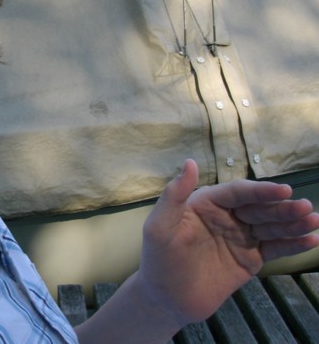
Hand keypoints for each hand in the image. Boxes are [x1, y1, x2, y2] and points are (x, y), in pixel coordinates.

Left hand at [138, 159, 318, 324]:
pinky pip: (275, 248)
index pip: (238, 192)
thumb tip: (190, 162)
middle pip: (259, 208)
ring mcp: (240, 237)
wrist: (167, 299)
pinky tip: (311, 240)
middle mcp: (226, 216)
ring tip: (314, 220)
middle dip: (282, 207)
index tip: (284, 190)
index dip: (260, 190)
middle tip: (305, 207)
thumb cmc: (158, 260)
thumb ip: (173, 195)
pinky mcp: (250, 259)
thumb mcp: (160, 227)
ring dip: (293, 223)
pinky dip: (293, 244)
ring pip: (271, 226)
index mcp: (205, 203)